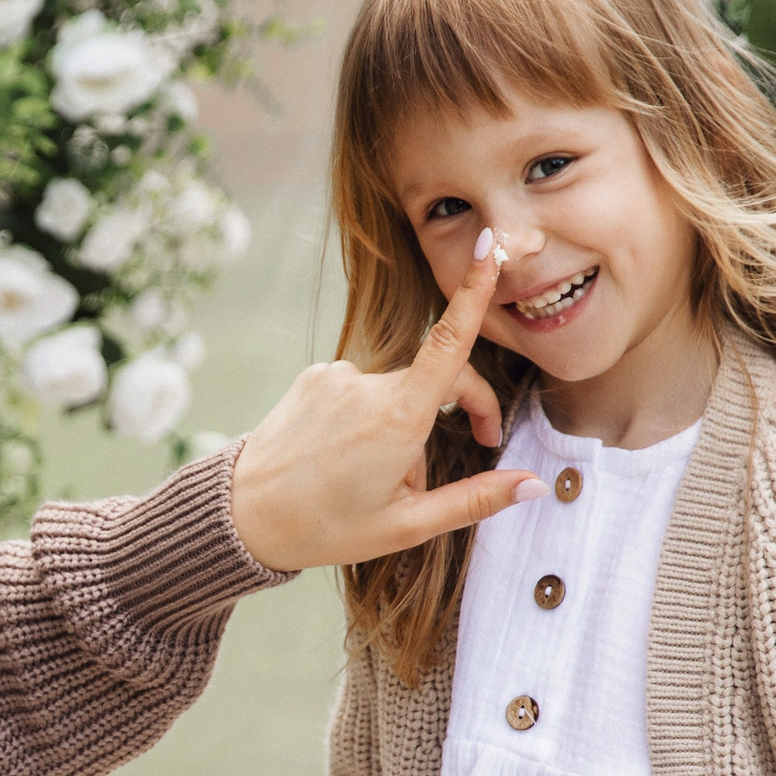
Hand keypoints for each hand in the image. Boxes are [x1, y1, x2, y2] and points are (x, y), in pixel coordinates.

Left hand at [228, 242, 539, 571]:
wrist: (243, 516)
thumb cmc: (325, 527)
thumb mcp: (407, 526)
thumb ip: (475, 500)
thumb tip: (532, 484)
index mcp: (397, 419)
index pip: (449, 343)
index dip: (474, 292)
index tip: (491, 248)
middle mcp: (367, 385)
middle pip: (438, 377)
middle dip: (462, 405)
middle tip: (478, 445)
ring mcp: (337, 376)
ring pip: (397, 391)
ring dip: (405, 425)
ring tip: (379, 477)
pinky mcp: (315, 377)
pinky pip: (362, 391)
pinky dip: (371, 418)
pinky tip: (347, 457)